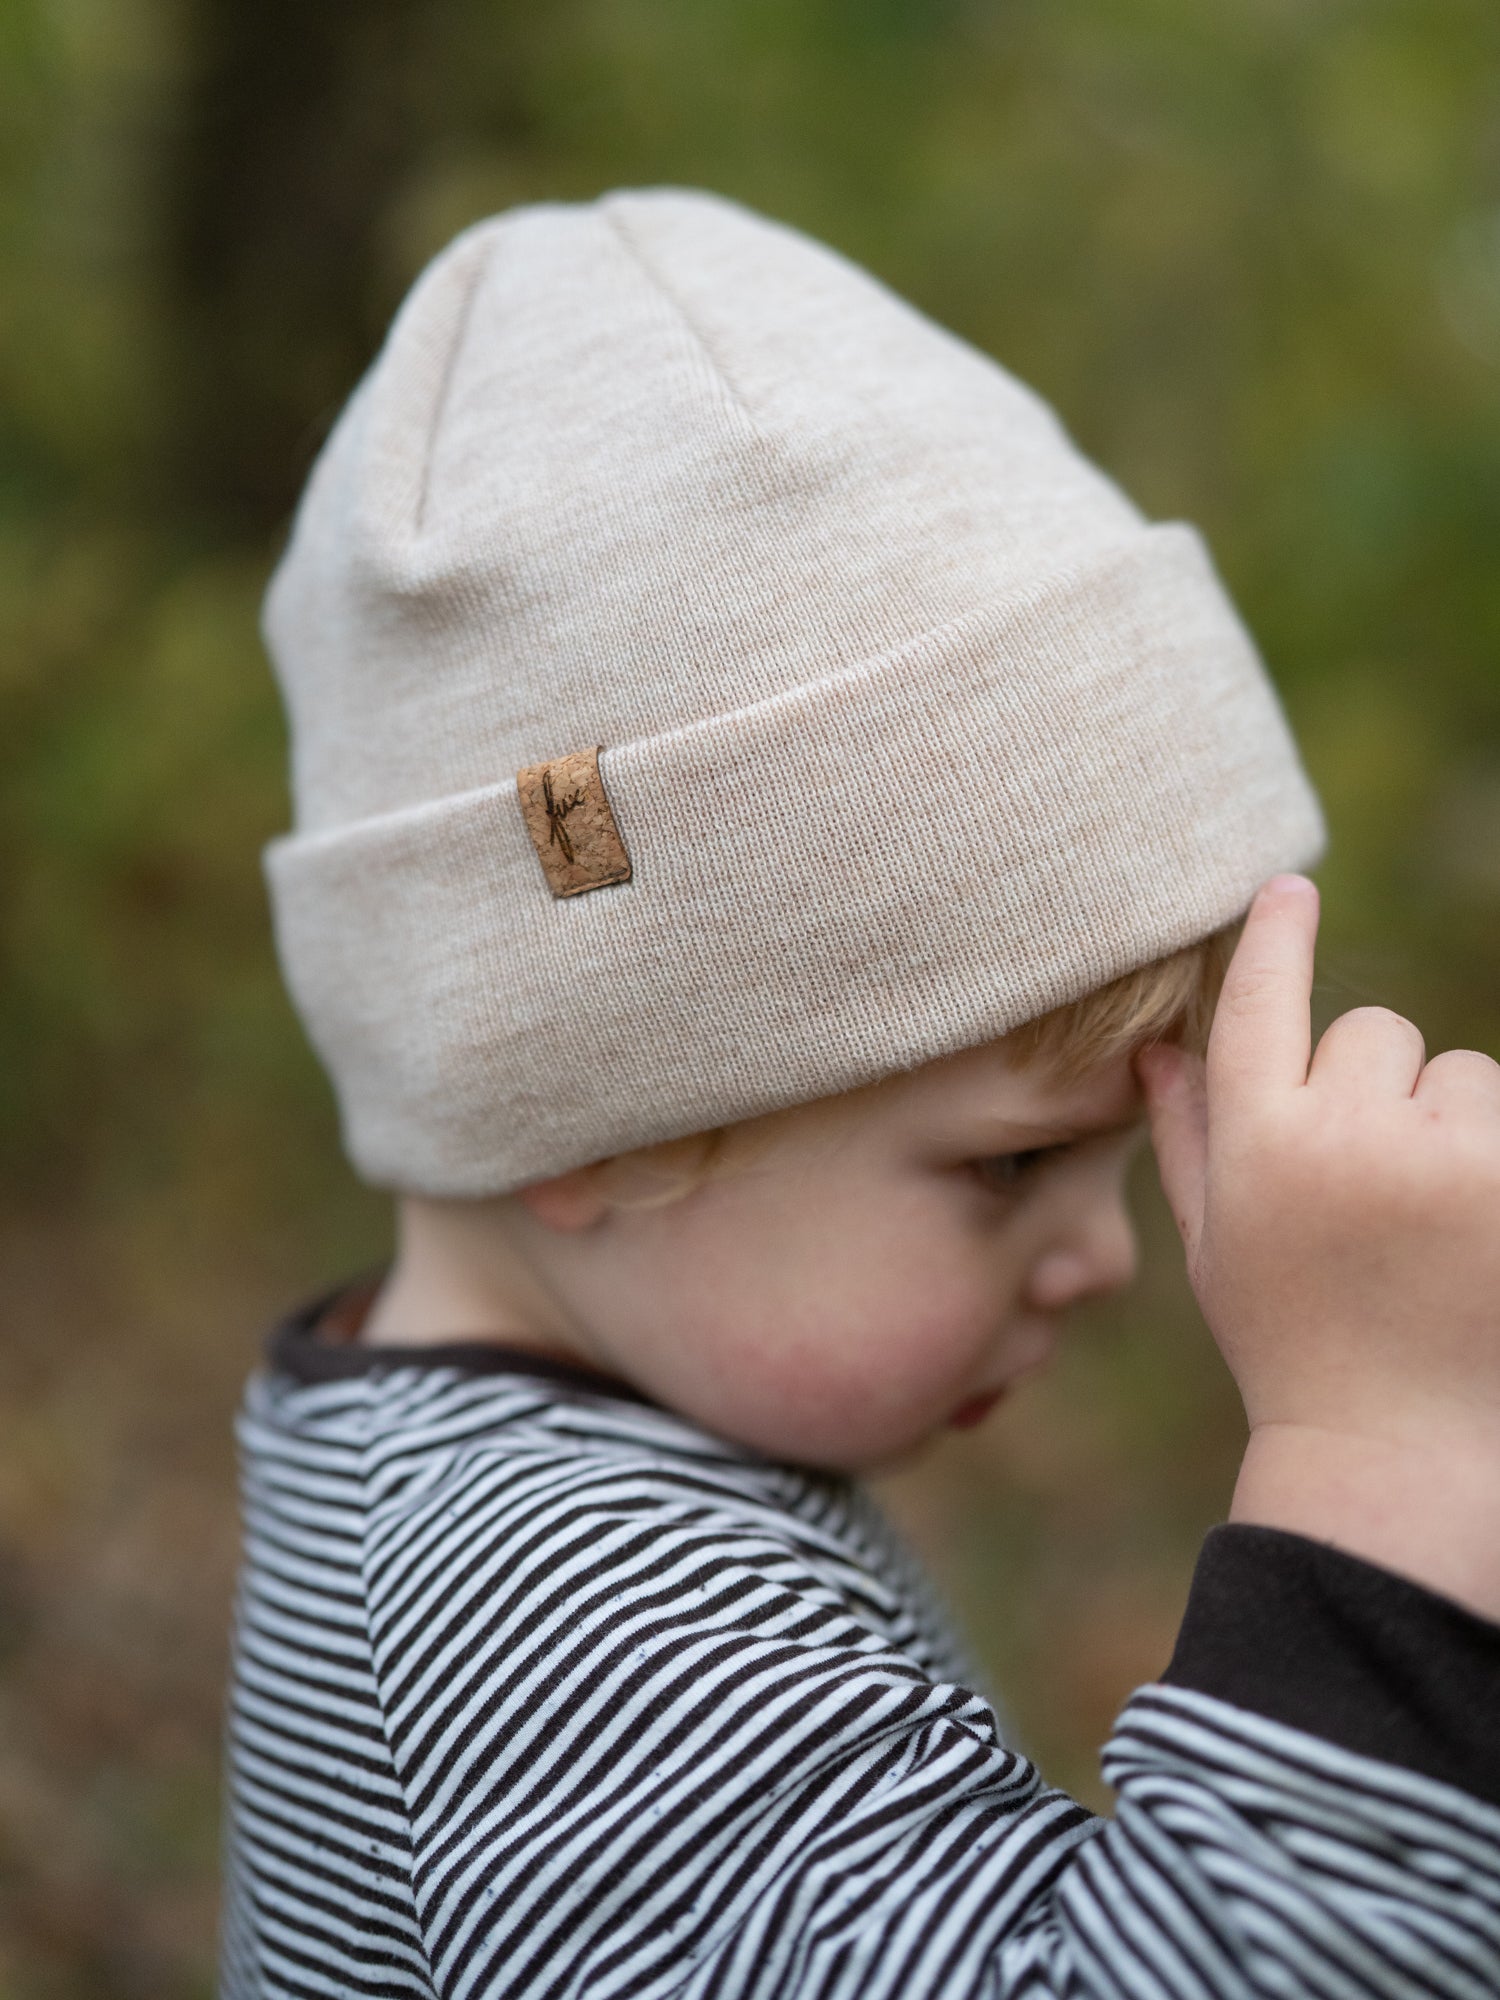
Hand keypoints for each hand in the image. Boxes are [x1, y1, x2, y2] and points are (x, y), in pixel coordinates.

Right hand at [1136, 874, 1499, 1616]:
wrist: (1398, 1451)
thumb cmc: (1292, 1344)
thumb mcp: (1215, 1247)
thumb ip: (1189, 1138)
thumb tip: (1158, 1048)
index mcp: (1257, 1146)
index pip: (1259, 1006)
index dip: (1274, 938)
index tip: (1286, 890)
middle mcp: (1343, 1136)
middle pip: (1375, 1031)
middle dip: (1377, 1085)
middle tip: (1370, 1185)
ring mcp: (1441, 1159)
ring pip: (1459, 1072)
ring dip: (1447, 1123)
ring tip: (1430, 1223)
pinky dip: (1492, 1159)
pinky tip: (1472, 1236)